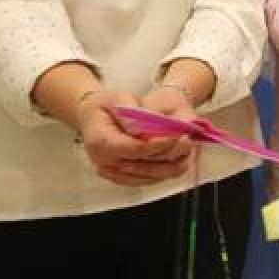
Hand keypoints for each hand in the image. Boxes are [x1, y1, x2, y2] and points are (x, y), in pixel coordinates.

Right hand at [77, 90, 193, 186]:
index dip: (156, 145)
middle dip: (167, 154)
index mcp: (100, 141)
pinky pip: (145, 180)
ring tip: (185, 150)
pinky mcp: (120, 176)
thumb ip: (129, 113)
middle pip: (142, 165)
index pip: (133, 149)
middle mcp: (104, 161)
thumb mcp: (116, 99)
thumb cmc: (105, 105)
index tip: (175, 137)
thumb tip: (142, 129)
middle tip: (187, 141)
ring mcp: (112, 171)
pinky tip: (175, 158)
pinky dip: (162, 171)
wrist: (91, 117)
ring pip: (147, 177)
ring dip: (169, 165)